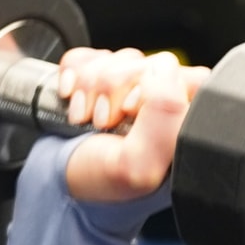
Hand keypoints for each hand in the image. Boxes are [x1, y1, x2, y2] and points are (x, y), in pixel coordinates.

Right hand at [56, 47, 204, 207]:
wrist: (58, 188)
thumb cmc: (103, 186)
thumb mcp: (139, 164)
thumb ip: (164, 116)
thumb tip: (163, 71)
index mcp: (183, 122)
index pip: (186, 75)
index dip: (153, 87)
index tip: (130, 112)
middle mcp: (161, 103)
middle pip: (143, 62)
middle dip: (111, 90)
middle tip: (104, 123)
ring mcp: (128, 90)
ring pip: (113, 59)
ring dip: (89, 87)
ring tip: (87, 119)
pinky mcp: (98, 82)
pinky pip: (86, 56)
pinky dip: (72, 74)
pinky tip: (72, 99)